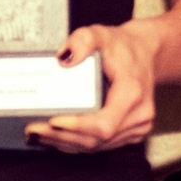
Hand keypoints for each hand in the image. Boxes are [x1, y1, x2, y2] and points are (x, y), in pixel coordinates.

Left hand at [33, 18, 165, 149]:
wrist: (145, 53)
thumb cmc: (124, 47)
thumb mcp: (101, 34)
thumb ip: (83, 40)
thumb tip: (65, 57)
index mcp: (132, 94)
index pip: (104, 124)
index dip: (77, 128)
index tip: (53, 122)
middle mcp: (138, 115)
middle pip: (96, 139)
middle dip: (62, 137)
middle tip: (34, 129)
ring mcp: (136, 128)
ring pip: (97, 146)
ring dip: (66, 143)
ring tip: (39, 134)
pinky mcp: (130, 133)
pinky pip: (101, 145)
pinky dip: (77, 143)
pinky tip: (57, 138)